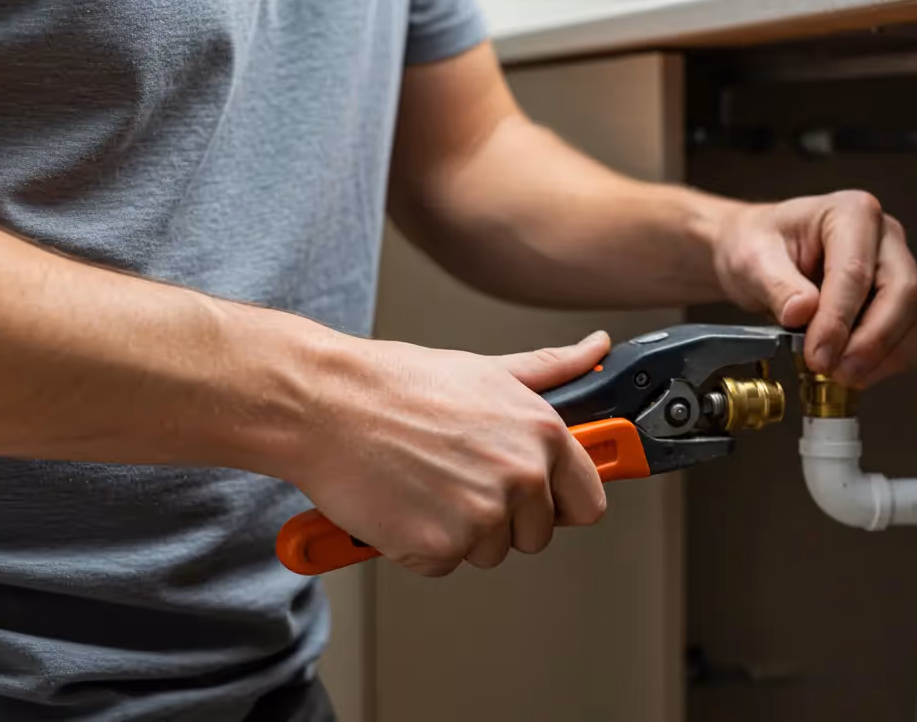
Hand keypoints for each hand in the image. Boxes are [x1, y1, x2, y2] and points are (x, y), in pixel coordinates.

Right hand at [268, 330, 610, 576]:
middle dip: (504, 518)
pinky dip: (421, 546)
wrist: (325, 404)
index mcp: (542, 433)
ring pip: (490, 552)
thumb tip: (592, 351)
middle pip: (538, 534)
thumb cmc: (395, 384)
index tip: (544, 499)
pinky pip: (444, 564)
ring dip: (460, 531)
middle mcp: (521, 476)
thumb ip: (550, 369)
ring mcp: (483, 515)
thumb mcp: (485, 369)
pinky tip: (403, 502)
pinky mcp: (439, 547)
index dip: (561, 501)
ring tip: (426, 481)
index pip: (588, 500)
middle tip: (459, 478)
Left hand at [713, 190, 916, 388]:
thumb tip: (802, 311)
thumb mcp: (752, 259)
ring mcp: (897, 265)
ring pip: (915, 314)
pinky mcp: (899, 297)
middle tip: (837, 370)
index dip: (839, 320)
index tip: (818, 354)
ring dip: (884, 354)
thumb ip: (776, 284)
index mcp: (851, 213)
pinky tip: (857, 372)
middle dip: (871, 340)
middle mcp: (884, 236)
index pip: (855, 271)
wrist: (760, 253)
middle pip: (901, 291)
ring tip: (844, 376)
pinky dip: (887, 358)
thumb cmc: (759, 245)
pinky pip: (909, 331)